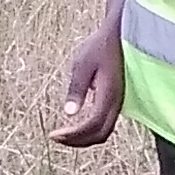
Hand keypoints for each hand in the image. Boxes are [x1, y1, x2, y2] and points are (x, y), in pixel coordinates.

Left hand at [49, 26, 122, 147]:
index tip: (53, 135)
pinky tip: (77, 122)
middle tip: (56, 138)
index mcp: (109, 95)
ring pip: (104, 131)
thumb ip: (77, 88)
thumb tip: (69, 112)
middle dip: (77, 141)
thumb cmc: (100, 45)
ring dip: (84, 137)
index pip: (91, 126)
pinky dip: (91, 129)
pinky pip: (105, 122)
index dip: (73, 136)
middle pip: (100, 135)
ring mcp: (119, 102)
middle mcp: (117, 102)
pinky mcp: (117, 99)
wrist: (121, 33)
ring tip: (64, 134)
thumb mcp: (83, 63)